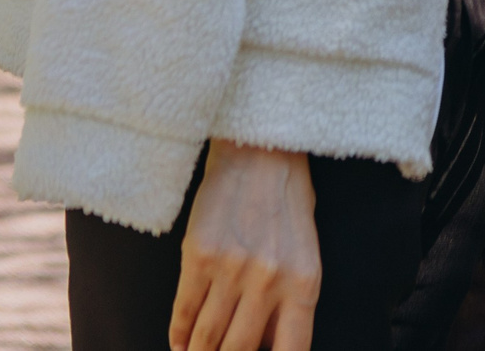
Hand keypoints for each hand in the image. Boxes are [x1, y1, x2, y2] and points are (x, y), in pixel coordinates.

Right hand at [170, 141, 318, 350]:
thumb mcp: (305, 255)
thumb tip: (269, 348)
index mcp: (305, 283)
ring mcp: (232, 269)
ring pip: (207, 339)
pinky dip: (179, 335)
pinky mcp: (198, 256)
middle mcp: (270, 281)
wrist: (260, 152)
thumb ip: (290, 303)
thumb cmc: (288, 205)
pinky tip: (181, 342)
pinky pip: (184, 313)